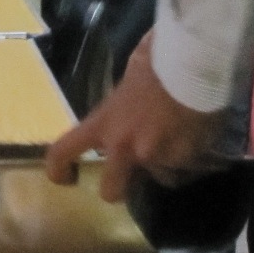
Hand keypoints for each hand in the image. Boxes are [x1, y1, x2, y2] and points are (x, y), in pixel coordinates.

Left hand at [45, 32, 224, 198]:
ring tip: (177, 137)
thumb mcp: (130, 76)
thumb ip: (123, 98)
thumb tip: (127, 94)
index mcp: (104, 121)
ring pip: (158, 176)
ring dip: (164, 164)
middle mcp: (124, 145)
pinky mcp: (182, 161)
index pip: (64, 150)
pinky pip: (184, 166)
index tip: (64, 179)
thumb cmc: (159, 61)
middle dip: (119, 190)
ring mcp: (154, 157)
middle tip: (129, 180)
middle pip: (111, 191)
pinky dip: (189, 154)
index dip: (57, 170)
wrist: (195, 64)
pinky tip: (196, 132)